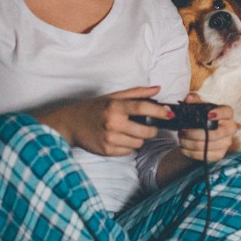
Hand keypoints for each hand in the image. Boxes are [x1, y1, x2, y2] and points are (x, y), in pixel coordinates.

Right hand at [40, 85, 164, 156]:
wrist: (70, 124)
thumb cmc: (94, 108)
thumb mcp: (113, 97)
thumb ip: (136, 93)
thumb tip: (158, 89)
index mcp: (114, 106)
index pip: (142, 107)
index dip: (159, 111)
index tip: (170, 114)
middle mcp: (112, 123)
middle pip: (145, 132)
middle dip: (152, 130)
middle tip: (148, 126)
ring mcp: (109, 139)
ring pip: (139, 143)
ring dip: (138, 139)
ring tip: (127, 131)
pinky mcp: (107, 151)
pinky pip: (128, 152)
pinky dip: (127, 147)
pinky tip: (118, 139)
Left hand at [175, 92, 235, 162]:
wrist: (207, 133)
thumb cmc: (204, 118)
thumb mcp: (200, 107)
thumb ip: (194, 101)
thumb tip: (189, 99)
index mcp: (227, 115)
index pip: (227, 112)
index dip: (219, 114)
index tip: (208, 115)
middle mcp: (230, 129)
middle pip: (214, 134)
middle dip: (194, 133)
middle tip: (182, 130)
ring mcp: (226, 143)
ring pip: (206, 145)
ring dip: (189, 142)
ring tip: (181, 137)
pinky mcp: (219, 154)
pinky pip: (204, 155)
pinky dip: (191, 152)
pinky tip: (184, 146)